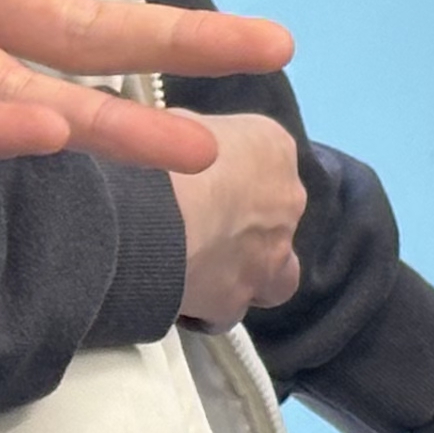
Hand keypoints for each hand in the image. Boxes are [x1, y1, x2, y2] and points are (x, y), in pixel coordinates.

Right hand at [177, 113, 306, 326]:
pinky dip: (211, 307)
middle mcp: (286, 202)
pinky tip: (182, 299)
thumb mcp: (176, 122)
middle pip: (272, 217)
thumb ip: (191, 137)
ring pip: (273, 273)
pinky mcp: (240, 300)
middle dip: (244, 225)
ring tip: (204, 271)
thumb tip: (176, 145)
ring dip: (247, 273)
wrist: (147, 214)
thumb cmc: (159, 153)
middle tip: (199, 226)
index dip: (231, 174)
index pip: (265, 159)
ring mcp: (270, 256)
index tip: (200, 181)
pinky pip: (229, 309)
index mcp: (273, 148)